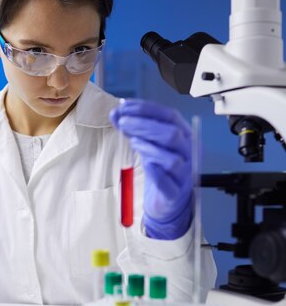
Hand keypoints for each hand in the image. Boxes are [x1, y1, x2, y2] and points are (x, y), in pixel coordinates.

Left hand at [110, 99, 192, 239]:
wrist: (170, 199)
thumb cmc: (161, 168)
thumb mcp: (148, 144)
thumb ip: (133, 128)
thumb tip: (116, 112)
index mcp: (184, 135)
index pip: (169, 116)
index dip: (147, 109)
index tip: (125, 106)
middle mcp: (188, 152)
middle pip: (171, 134)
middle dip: (145, 125)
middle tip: (124, 122)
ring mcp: (183, 173)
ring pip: (171, 159)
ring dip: (149, 147)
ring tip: (132, 141)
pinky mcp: (174, 193)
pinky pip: (166, 183)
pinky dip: (155, 173)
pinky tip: (146, 165)